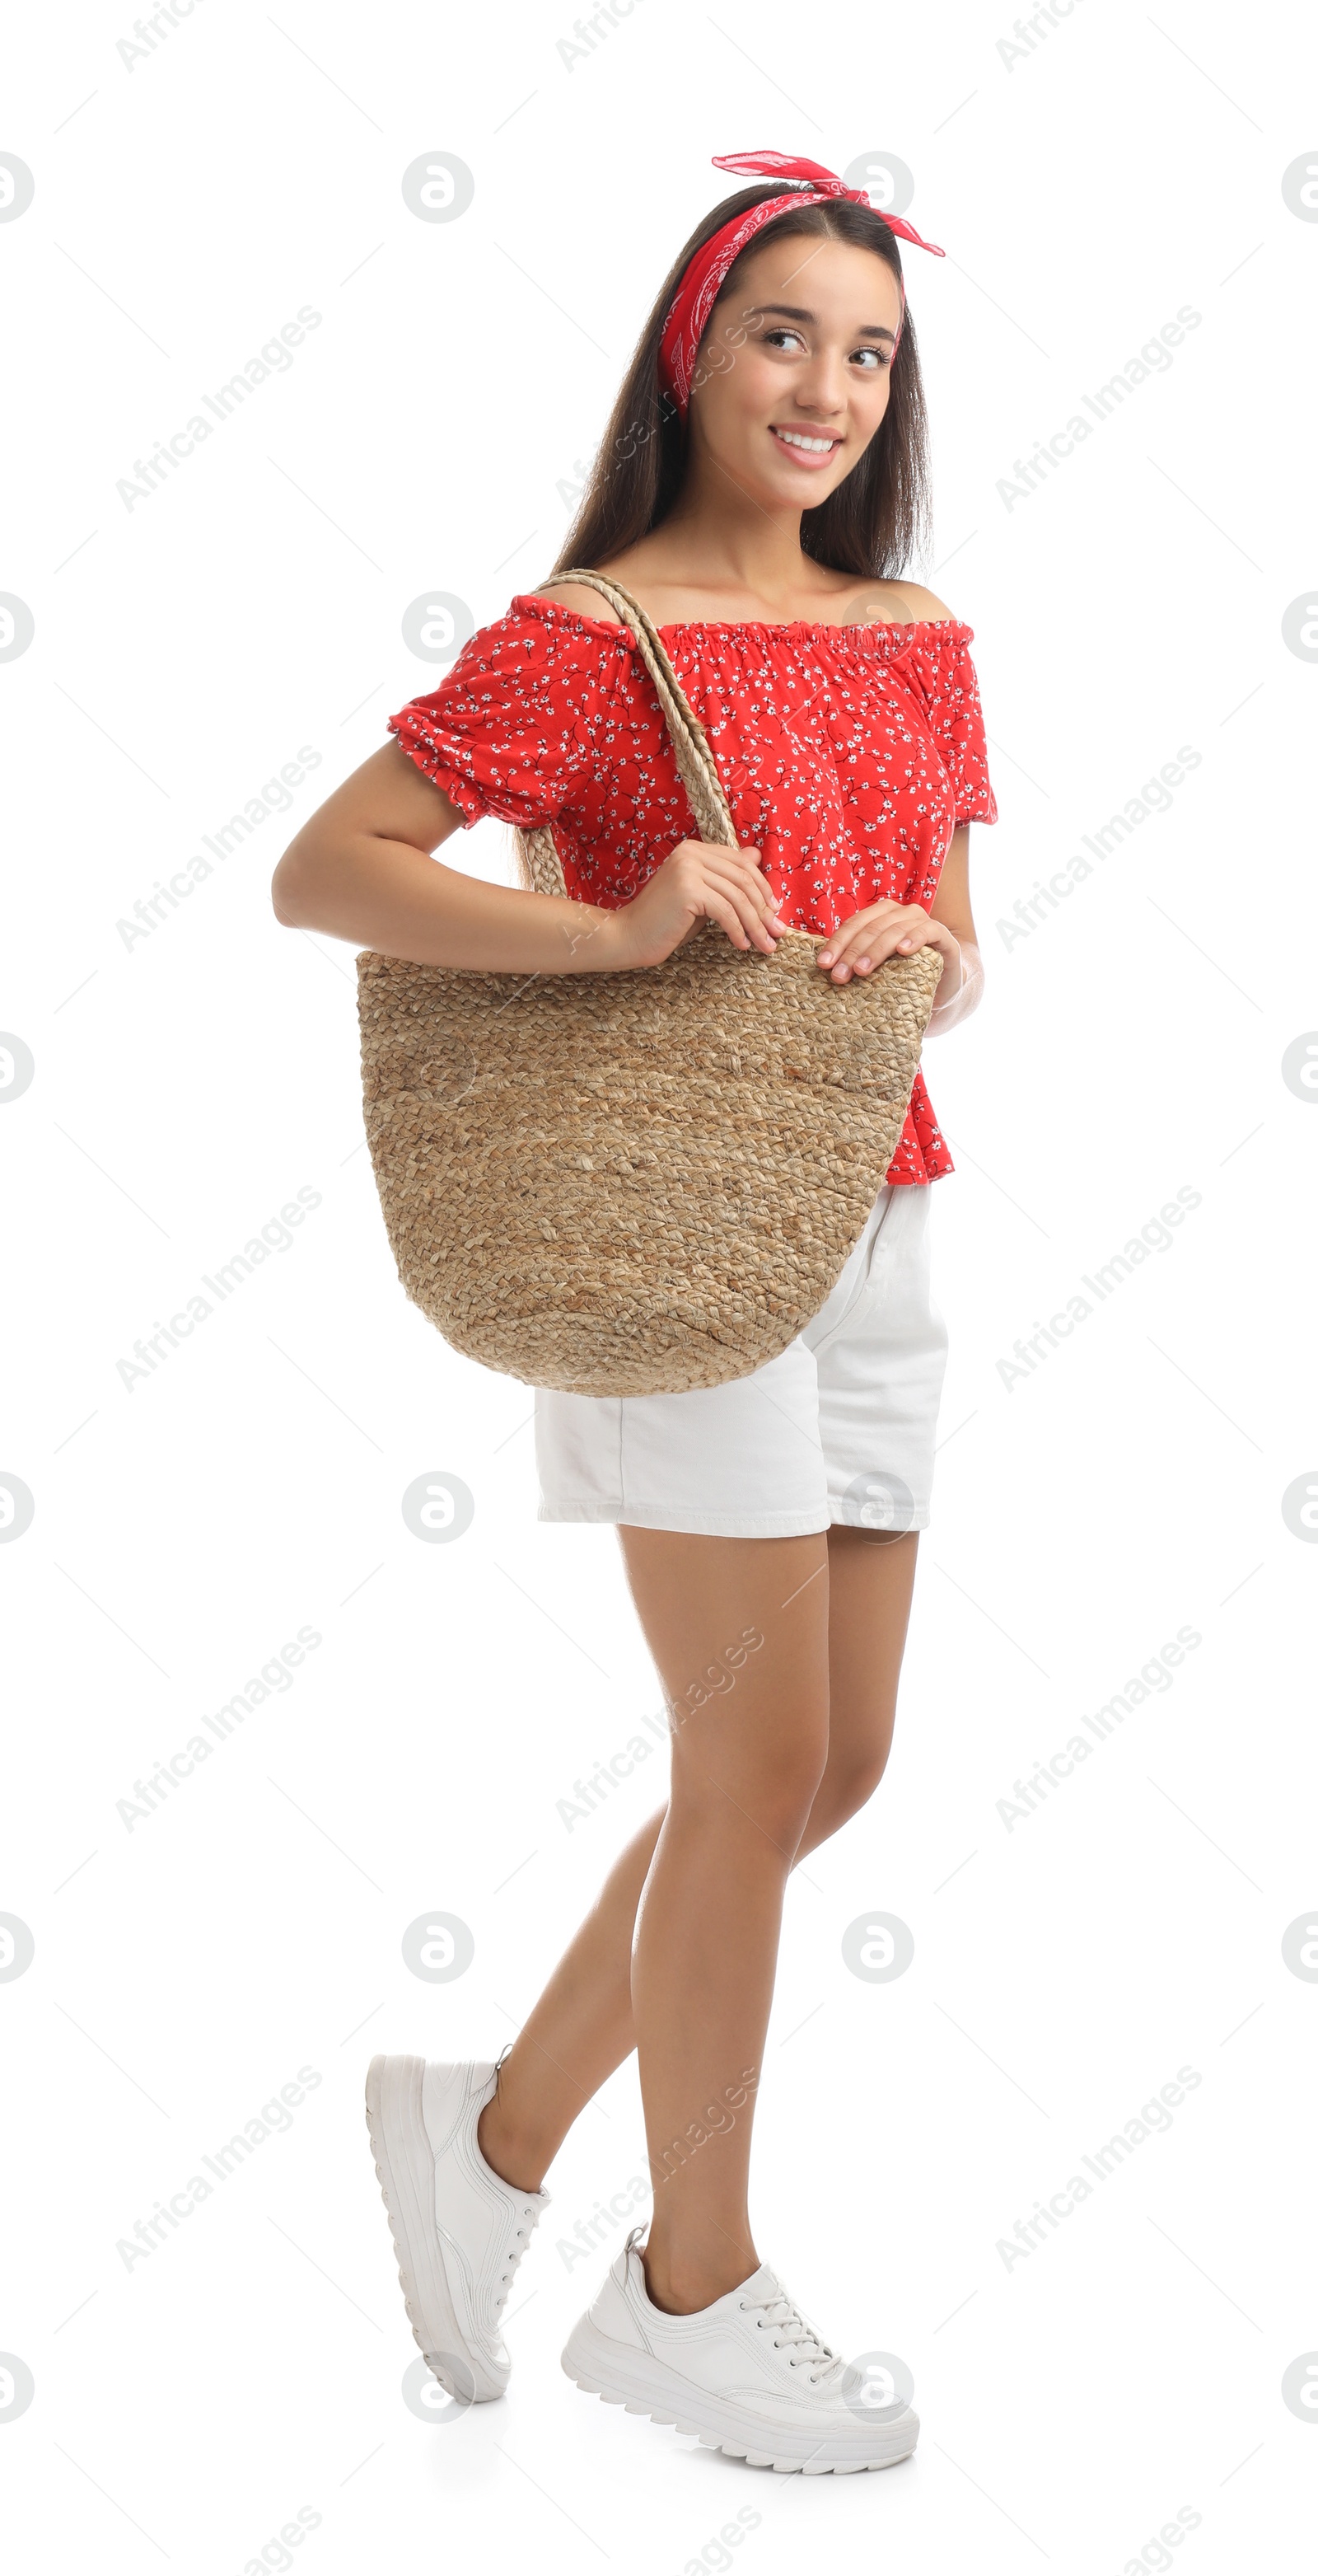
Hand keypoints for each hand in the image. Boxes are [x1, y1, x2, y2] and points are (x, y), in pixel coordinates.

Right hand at [606, 839, 785, 970]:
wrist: (628, 937)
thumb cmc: (665, 923)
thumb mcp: (703, 899)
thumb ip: (726, 880)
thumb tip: (757, 856)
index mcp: (694, 849)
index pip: (741, 863)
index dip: (762, 887)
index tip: (775, 912)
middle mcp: (691, 853)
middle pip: (743, 879)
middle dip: (764, 909)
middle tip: (777, 934)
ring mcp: (688, 868)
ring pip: (737, 897)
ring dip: (755, 924)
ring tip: (765, 946)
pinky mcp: (687, 889)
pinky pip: (725, 911)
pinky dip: (737, 930)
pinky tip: (741, 946)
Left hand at [815, 901, 960, 989]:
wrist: (942, 987)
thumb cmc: (903, 975)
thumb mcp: (876, 967)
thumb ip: (855, 959)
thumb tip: (823, 967)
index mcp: (881, 914)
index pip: (854, 924)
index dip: (837, 943)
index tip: (823, 964)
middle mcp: (902, 913)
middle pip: (872, 928)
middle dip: (852, 952)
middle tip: (839, 976)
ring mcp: (923, 922)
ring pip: (895, 929)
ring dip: (876, 950)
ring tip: (862, 971)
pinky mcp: (943, 936)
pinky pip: (928, 931)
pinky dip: (914, 939)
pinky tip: (903, 951)